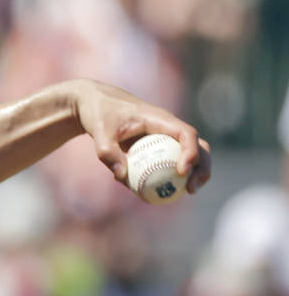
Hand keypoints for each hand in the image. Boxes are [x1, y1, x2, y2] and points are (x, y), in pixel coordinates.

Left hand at [70, 79, 211, 193]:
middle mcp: (167, 127)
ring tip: (187, 193)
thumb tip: (122, 177)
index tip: (182, 171)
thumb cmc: (98, 112)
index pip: (186, 133)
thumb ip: (108, 152)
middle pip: (198, 145)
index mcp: (159, 118)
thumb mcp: (99, 131)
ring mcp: (164, 136)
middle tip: (191, 189)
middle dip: (201, 168)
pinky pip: (170, 162)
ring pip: (189, 154)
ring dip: (194, 173)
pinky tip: (158, 192)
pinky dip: (170, 176)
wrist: (94, 103)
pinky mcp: (157, 146)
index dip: (191, 152)